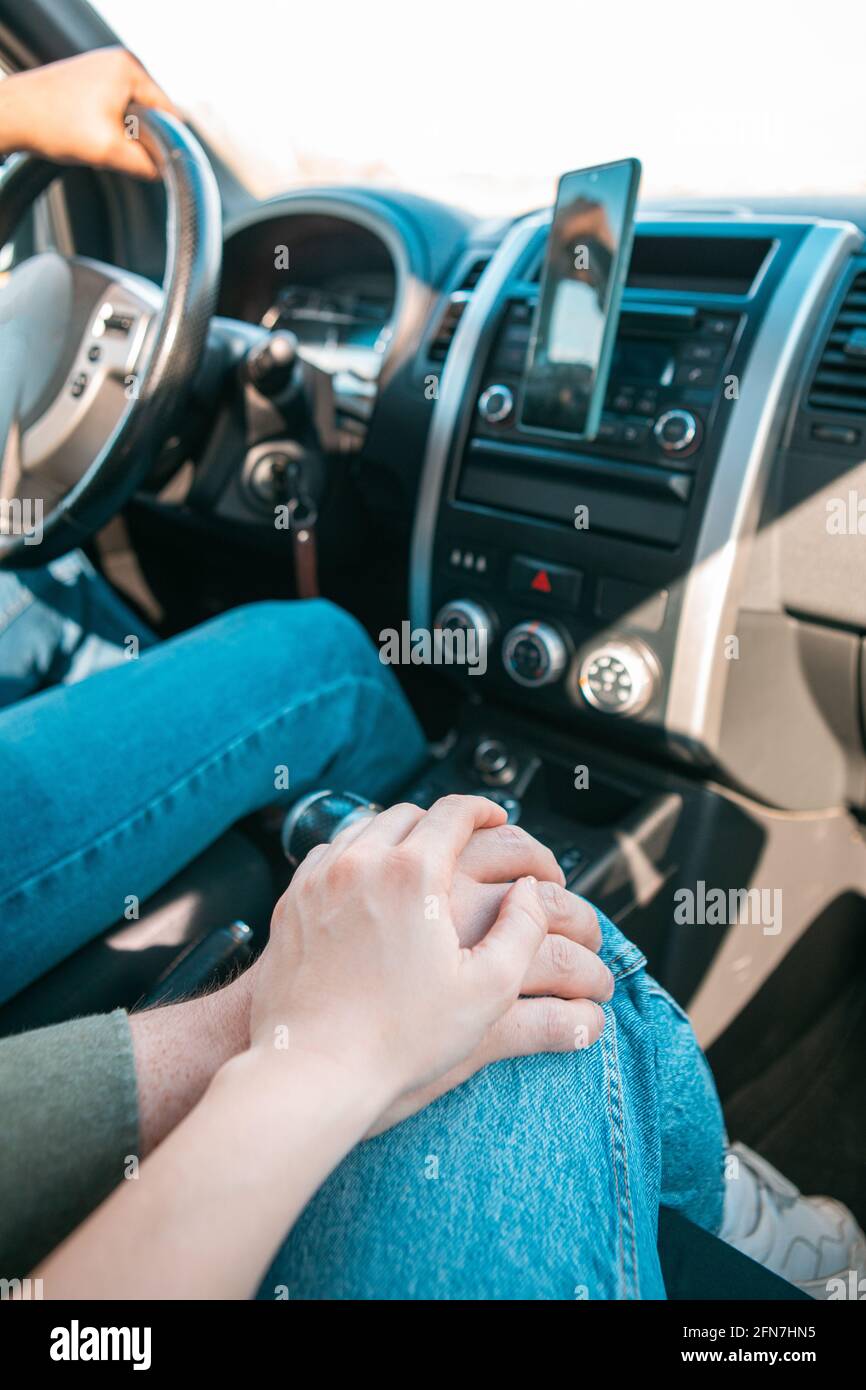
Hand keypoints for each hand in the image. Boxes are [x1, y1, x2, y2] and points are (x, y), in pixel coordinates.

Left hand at [0, 48, 176, 176]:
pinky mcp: (92, 80)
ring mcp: (104, 68)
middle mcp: (119, 61)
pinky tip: (90, 133)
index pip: (169, 113)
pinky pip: (116, 111)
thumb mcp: (108, 151)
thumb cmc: (52, 124)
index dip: (166, 142)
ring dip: (123, 135)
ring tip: (98, 139)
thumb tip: (163, 171)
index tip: (152, 162)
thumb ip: (145, 164)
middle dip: (140, 138)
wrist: (12, 116)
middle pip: (152, 114)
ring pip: (133, 115)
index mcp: (129, 68)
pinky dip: (109, 128)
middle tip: (115, 149)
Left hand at [249, 795, 588, 1105]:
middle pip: (408, 815)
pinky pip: (329, 856)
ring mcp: (319, 880)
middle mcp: (360, 864)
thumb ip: (522, 929)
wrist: (311, 1069)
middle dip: (441, 822)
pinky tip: (369, 884)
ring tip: (418, 859)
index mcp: (412, 875)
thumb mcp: (487, 990)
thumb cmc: (398, 1040)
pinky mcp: (292, 902)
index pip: (452, 813)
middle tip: (463, 841)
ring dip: (397, 835)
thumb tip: (529, 890)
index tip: (494, 816)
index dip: (481, 809)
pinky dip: (357, 856)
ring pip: (365, 830)